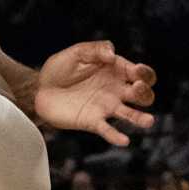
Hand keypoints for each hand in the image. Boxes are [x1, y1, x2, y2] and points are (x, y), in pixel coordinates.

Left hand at [33, 42, 156, 145]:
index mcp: (117, 71)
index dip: (144, 72)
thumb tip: (112, 55)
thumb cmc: (61, 68)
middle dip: (145, 92)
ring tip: (149, 121)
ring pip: (131, 114)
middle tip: (137, 88)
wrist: (40, 88)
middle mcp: (116, 90)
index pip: (141, 74)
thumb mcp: (77, 52)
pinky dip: (116, 136)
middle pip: (143, 95)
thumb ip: (96, 49)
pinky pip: (108, 130)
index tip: (136, 70)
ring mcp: (106, 107)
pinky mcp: (93, 121)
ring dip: (141, 118)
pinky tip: (124, 141)